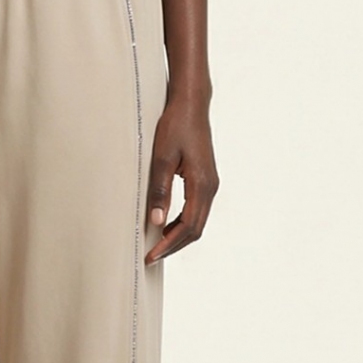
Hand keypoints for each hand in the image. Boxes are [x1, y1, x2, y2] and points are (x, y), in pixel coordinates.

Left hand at [144, 97, 218, 263]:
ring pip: (197, 222)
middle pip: (195, 229)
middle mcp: (211, 188)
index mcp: (202, 184)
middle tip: (151, 256)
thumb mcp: (162, 158)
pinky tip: (165, 225)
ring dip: (178, 236)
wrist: (191, 105)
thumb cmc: (176, 126)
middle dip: (173, 246)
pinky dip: (182, 223)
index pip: (187, 226)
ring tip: (156, 245)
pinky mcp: (206, 180)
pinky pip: (196, 210)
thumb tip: (156, 221)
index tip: (151, 255)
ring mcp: (210, 185)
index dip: (169, 244)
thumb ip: (160, 190)